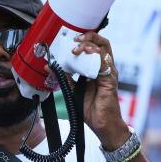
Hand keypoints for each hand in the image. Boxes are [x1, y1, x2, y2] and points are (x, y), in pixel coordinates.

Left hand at [71, 32, 127, 150]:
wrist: (102, 125)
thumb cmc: (92, 109)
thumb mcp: (72, 91)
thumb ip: (64, 78)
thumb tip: (50, 66)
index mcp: (97, 68)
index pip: (94, 46)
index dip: (83, 39)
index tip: (68, 40)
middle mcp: (105, 68)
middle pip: (102, 43)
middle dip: (88, 36)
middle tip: (74, 40)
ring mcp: (109, 72)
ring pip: (104, 48)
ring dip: (89, 44)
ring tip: (77, 47)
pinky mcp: (110, 79)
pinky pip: (104, 62)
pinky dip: (94, 55)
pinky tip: (86, 53)